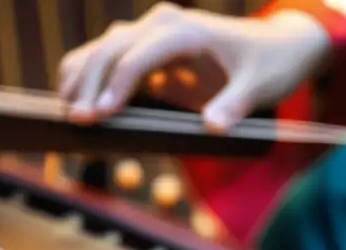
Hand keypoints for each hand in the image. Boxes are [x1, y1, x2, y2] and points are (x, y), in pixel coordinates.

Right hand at [57, 2, 330, 130]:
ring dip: (83, 78)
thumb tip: (213, 127)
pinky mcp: (151, 50)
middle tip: (76, 120)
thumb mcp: (260, 87)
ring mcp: (153, 34)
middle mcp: (163, 25)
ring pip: (104, 49)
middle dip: (90, 83)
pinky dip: (94, 78)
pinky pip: (113, 59)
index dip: (118, 85)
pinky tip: (79, 103)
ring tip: (67, 114)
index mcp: (185, 30)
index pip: (138, 55)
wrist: (279, 47)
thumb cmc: (270, 66)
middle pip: (112, 48)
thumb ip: (235, 106)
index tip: (102, 116)